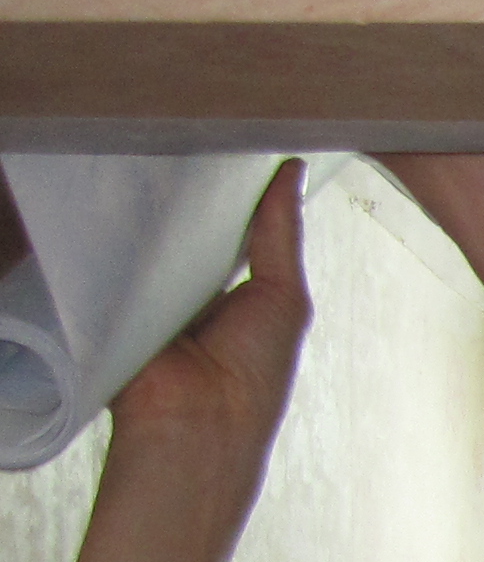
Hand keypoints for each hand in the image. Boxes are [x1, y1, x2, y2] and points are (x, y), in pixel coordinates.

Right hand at [107, 160, 311, 467]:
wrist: (196, 420)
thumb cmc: (255, 370)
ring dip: (151, 212)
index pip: (228, 228)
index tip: (224, 144)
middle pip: (186, 228)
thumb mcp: (284, 295)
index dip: (226, 193)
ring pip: (149, 238)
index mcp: (239, 290)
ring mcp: (153, 293)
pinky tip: (117, 200)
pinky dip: (117, 236)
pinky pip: (113, 258)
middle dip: (187, 196)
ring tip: (149, 158)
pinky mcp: (114, 300)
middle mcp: (195, 289)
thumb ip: (281, 235)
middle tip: (181, 140)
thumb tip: (292, 171)